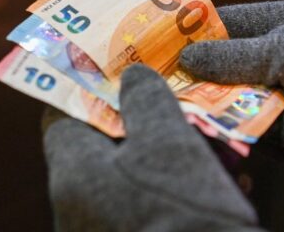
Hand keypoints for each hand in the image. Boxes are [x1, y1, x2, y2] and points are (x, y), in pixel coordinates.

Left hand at [42, 64, 261, 231]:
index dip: (88, 86)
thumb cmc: (184, 213)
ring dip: (173, 154)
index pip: (60, 115)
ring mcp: (102, 231)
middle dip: (145, 120)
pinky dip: (180, 189)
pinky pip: (150, 209)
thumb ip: (145, 100)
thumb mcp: (168, 143)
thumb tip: (132, 76)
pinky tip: (223, 183)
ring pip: (133, 177)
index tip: (116, 68)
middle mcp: (76, 207)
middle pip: (101, 145)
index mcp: (73, 173)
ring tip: (216, 146)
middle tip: (181, 103)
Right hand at [180, 0, 283, 170]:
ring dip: (278, 127)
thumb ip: (235, 56)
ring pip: (242, 115)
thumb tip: (184, 58)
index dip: (193, 40)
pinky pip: (264, 140)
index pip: (217, 24)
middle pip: (221, 78)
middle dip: (242, 100)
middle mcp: (269, 57)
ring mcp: (276, 94)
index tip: (171, 59)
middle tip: (260, 106)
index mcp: (272, 23)